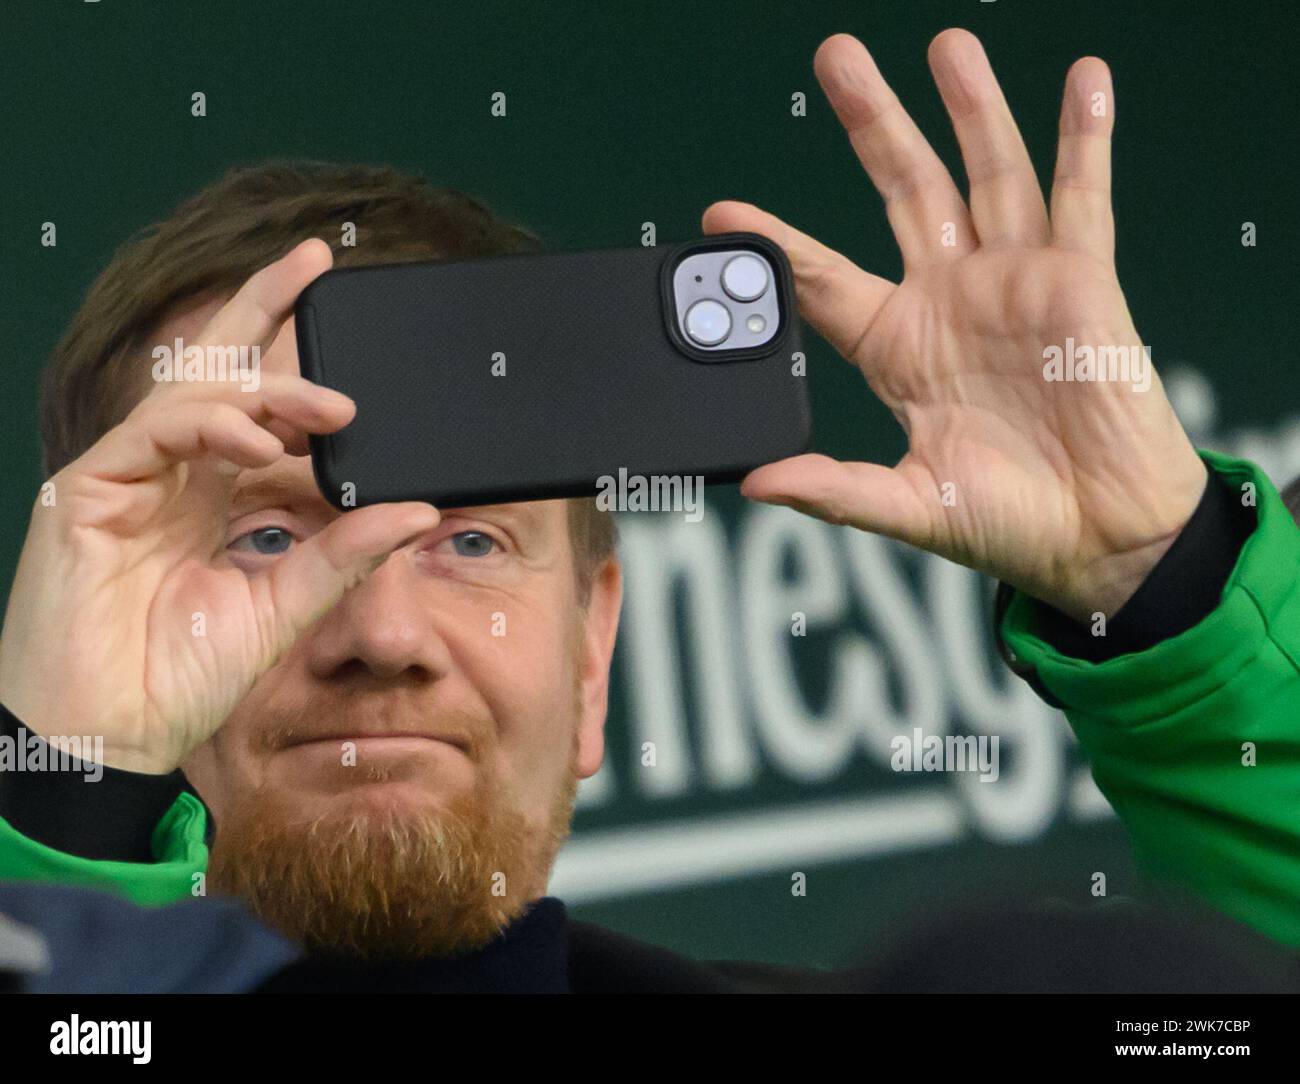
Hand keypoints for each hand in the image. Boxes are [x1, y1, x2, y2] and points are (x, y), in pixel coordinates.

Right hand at [0, 240, 439, 772]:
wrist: (112, 733)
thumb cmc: (183, 675)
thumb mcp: (285, 607)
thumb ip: (344, 555)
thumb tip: (417, 511)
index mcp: (214, 494)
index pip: (258, 408)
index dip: (294, 361)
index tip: (351, 333)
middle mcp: (173, 474)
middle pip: (216, 366)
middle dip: (262, 305)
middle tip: (318, 263)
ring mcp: (127, 476)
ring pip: (191, 390)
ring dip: (263, 388)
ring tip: (330, 409)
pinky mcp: (86, 490)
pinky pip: (152, 432)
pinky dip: (208, 425)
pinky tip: (258, 439)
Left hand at [704, 30, 1206, 621]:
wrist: (1101, 536)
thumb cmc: (1008, 524)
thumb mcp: (909, 506)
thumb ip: (835, 489)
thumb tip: (758, 483)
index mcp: (898, 348)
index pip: (824, 282)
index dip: (777, 245)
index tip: (722, 214)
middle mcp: (950, 300)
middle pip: (904, 192)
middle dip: (874, 125)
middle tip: (837, 58)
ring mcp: (1014, 283)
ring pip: (988, 175)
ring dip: (970, 109)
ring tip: (946, 45)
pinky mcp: (1081, 282)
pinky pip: (1083, 198)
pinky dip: (1085, 140)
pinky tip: (1082, 81)